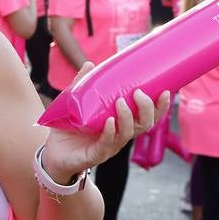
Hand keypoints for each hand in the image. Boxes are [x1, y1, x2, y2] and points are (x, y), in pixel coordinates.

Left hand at [42, 65, 166, 180]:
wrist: (52, 153)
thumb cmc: (69, 129)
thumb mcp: (75, 104)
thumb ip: (83, 85)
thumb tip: (91, 64)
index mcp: (121, 124)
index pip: (147, 117)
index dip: (160, 107)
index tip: (165, 91)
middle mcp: (119, 136)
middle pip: (143, 125)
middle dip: (146, 109)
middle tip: (138, 93)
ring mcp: (108, 146)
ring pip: (127, 134)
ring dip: (127, 117)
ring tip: (120, 102)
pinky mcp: (94, 155)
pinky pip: (107, 144)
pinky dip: (110, 132)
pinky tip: (110, 122)